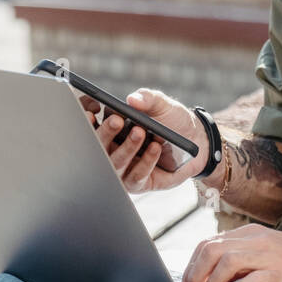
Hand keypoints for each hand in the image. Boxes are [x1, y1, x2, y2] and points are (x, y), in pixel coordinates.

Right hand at [79, 88, 208, 193]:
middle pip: (98, 146)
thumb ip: (148, 98)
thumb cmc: (172, 120)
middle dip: (105, 133)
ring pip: (115, 164)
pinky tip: (155, 148)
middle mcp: (112, 150)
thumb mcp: (161, 104)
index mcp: (110, 129)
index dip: (86, 118)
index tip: (92, 110)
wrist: (196, 140)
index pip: (89, 125)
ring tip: (139, 132)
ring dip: (127, 148)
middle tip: (117, 121)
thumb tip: (132, 99)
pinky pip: (136, 176)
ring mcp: (123, 169)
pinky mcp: (138, 183)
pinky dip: (145, 162)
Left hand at [181, 224, 281, 281]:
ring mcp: (269, 255)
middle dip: (194, 274)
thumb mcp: (267, 254)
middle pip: (212, 250)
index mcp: (251, 234)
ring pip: (226, 262)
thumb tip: (210, 277)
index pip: (209, 243)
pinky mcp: (281, 273)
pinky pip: (249, 281)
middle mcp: (257, 240)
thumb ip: (242, 260)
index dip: (192, 264)